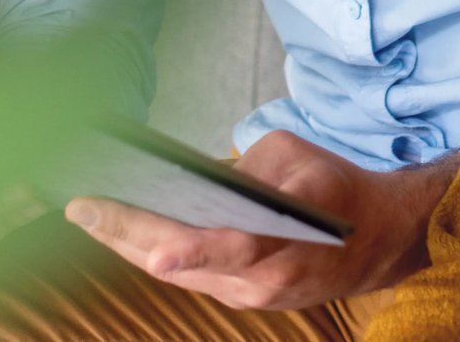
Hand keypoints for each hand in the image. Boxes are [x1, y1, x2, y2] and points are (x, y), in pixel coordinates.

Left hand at [63, 130, 458, 311]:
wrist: (379, 242)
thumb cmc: (337, 192)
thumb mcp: (300, 162)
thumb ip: (246, 170)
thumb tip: (190, 175)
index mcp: (287, 245)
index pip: (235, 250)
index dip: (193, 252)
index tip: (155, 250)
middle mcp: (263, 282)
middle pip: (186, 263)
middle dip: (129, 235)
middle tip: (80, 206)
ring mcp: (249, 296)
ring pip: (177, 273)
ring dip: (129, 245)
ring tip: (85, 212)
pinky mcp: (239, 297)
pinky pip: (186, 275)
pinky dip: (150, 252)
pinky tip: (117, 228)